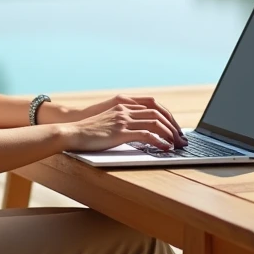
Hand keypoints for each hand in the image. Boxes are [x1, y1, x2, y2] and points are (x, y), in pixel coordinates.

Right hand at [62, 103, 183, 152]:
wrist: (72, 132)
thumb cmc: (89, 131)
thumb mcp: (108, 121)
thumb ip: (123, 120)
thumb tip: (140, 130)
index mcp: (123, 104)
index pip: (154, 104)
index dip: (168, 116)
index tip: (175, 128)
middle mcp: (125, 109)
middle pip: (158, 112)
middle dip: (173, 126)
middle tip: (181, 139)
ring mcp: (123, 119)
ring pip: (155, 122)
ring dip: (170, 134)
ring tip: (177, 145)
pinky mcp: (120, 132)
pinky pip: (146, 134)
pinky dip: (159, 141)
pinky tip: (165, 148)